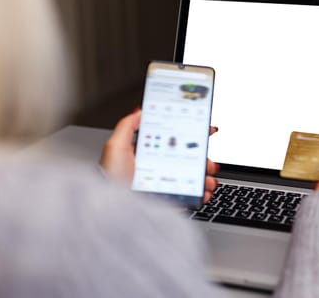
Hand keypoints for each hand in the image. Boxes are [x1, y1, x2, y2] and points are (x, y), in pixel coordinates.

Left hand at [99, 110, 218, 203]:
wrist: (110, 207)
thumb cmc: (109, 177)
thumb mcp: (115, 146)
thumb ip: (127, 125)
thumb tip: (141, 110)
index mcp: (151, 153)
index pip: (176, 140)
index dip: (193, 134)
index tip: (207, 130)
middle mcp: (160, 168)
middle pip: (190, 159)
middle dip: (205, 159)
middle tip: (209, 163)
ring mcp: (167, 184)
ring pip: (194, 177)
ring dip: (206, 177)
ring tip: (208, 180)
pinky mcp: (170, 200)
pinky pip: (191, 195)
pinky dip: (203, 193)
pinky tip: (205, 192)